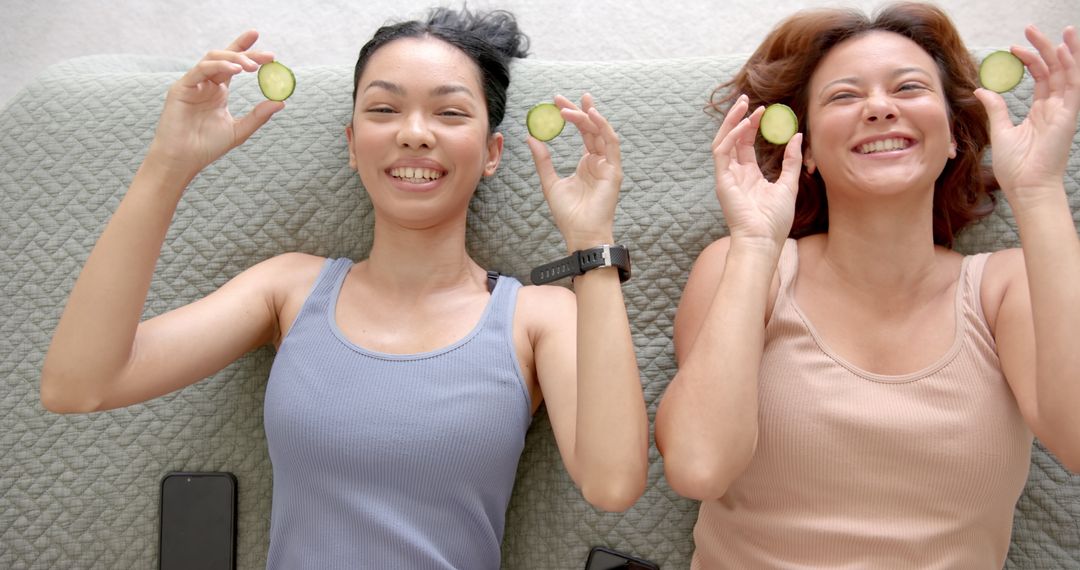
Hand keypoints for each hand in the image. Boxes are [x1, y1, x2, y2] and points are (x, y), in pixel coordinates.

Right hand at [147, 30, 283, 178]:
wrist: (183, 160)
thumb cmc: (207, 146)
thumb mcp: (239, 130)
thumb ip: (258, 116)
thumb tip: (281, 102)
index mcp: (218, 91)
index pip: (234, 64)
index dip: (247, 50)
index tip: (270, 50)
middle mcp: (206, 84)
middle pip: (226, 58)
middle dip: (247, 53)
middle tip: (270, 56)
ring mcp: (193, 84)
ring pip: (213, 59)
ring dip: (235, 59)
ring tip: (253, 67)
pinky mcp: (181, 87)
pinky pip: (200, 69)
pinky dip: (219, 66)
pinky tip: (236, 70)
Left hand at [527, 94, 621, 251]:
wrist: (580, 233)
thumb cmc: (568, 213)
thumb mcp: (549, 182)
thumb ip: (543, 160)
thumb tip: (531, 137)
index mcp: (587, 163)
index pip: (583, 132)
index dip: (572, 115)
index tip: (557, 102)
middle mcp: (599, 161)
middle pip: (591, 128)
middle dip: (578, 110)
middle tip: (560, 98)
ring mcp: (608, 165)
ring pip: (601, 132)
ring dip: (589, 116)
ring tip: (574, 104)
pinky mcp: (614, 170)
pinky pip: (611, 143)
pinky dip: (603, 127)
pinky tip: (592, 115)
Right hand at [711, 94, 801, 248]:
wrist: (764, 240)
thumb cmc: (775, 220)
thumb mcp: (789, 185)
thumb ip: (792, 161)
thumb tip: (797, 137)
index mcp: (748, 176)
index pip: (745, 144)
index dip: (752, 126)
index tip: (762, 110)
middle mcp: (734, 174)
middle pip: (732, 139)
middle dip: (737, 118)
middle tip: (746, 99)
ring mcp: (726, 176)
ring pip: (723, 141)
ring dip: (730, 121)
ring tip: (742, 104)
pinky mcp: (722, 180)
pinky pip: (722, 152)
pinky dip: (731, 136)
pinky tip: (743, 124)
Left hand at [975, 25, 1079, 203]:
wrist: (1025, 187)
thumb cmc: (1014, 166)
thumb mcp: (1000, 130)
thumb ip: (995, 108)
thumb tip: (981, 90)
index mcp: (1040, 112)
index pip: (1040, 78)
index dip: (1030, 60)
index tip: (1014, 48)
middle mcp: (1055, 108)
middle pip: (1053, 70)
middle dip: (1044, 48)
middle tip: (1030, 29)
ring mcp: (1063, 111)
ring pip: (1067, 74)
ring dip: (1063, 51)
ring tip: (1060, 30)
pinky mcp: (1068, 116)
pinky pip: (1073, 86)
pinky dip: (1071, 67)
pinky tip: (1066, 50)